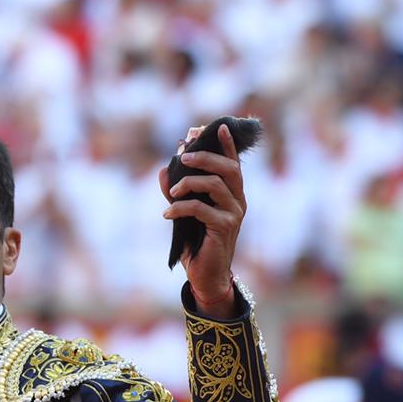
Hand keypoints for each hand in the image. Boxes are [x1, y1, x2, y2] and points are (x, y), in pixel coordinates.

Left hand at [158, 122, 244, 314]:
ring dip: (189, 183)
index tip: (218, 126)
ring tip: (172, 192)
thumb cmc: (197, 244)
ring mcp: (234, 214)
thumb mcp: (185, 214)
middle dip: (206, 156)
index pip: (233, 164)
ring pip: (215, 185)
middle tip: (184, 155)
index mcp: (232, 194)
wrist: (206, 276)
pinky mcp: (224, 228)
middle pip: (229, 168)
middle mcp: (238, 201)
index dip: (228, 144)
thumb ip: (177, 192)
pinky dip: (180, 208)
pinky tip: (166, 214)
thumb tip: (164, 170)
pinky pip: (201, 209)